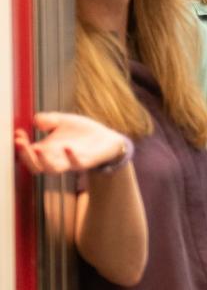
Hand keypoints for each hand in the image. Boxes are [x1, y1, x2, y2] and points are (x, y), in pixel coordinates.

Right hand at [14, 112, 129, 173]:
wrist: (107, 140)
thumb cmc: (82, 132)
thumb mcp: (62, 121)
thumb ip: (48, 120)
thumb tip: (35, 120)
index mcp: (48, 151)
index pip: (29, 155)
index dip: (21, 147)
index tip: (18, 134)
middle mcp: (56, 159)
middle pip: (36, 166)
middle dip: (26, 156)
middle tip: (20, 142)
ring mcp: (70, 162)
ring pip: (53, 169)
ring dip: (44, 160)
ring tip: (37, 147)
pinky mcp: (86, 162)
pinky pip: (77, 164)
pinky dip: (71, 157)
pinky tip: (67, 147)